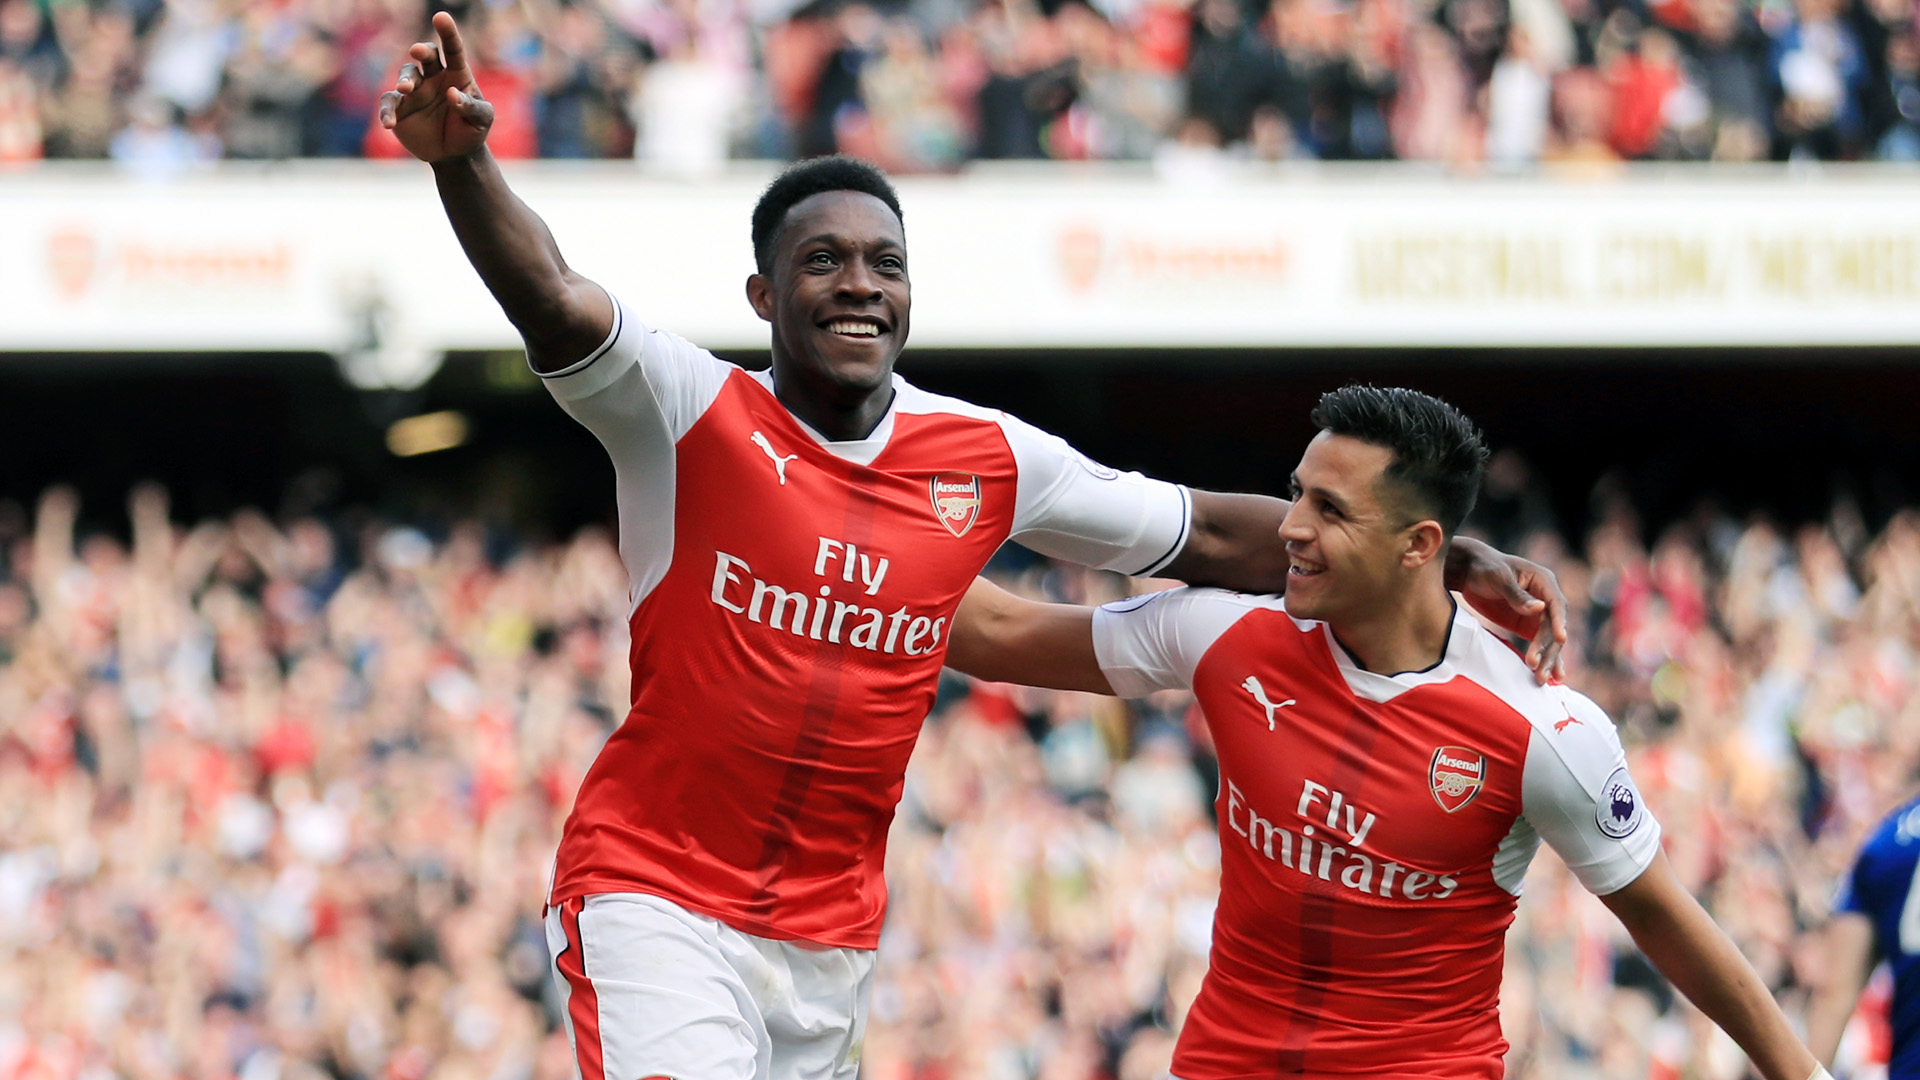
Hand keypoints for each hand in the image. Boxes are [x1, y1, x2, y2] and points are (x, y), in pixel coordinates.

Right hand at [377, 12, 492, 162]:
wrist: (454, 155)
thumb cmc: (471, 131)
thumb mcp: (482, 120)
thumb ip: (472, 107)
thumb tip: (451, 93)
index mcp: (457, 75)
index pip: (453, 50)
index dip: (448, 33)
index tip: (441, 17)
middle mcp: (434, 77)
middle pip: (426, 55)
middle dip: (422, 50)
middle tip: (418, 51)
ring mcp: (415, 91)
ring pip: (406, 74)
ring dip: (405, 79)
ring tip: (406, 89)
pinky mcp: (400, 108)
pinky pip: (390, 103)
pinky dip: (387, 111)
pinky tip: (389, 123)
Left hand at [1445, 538, 1567, 683]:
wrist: (1469, 571)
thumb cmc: (1485, 568)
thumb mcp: (1499, 578)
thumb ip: (1517, 595)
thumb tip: (1540, 608)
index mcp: (1544, 582)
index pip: (1556, 605)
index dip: (1559, 622)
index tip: (1560, 639)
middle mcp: (1546, 599)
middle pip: (1553, 627)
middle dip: (1548, 649)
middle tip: (1537, 667)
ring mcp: (1538, 614)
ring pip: (1549, 640)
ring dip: (1547, 659)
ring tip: (1543, 680)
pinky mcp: (1528, 626)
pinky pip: (1539, 644)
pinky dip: (1543, 658)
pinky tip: (1548, 677)